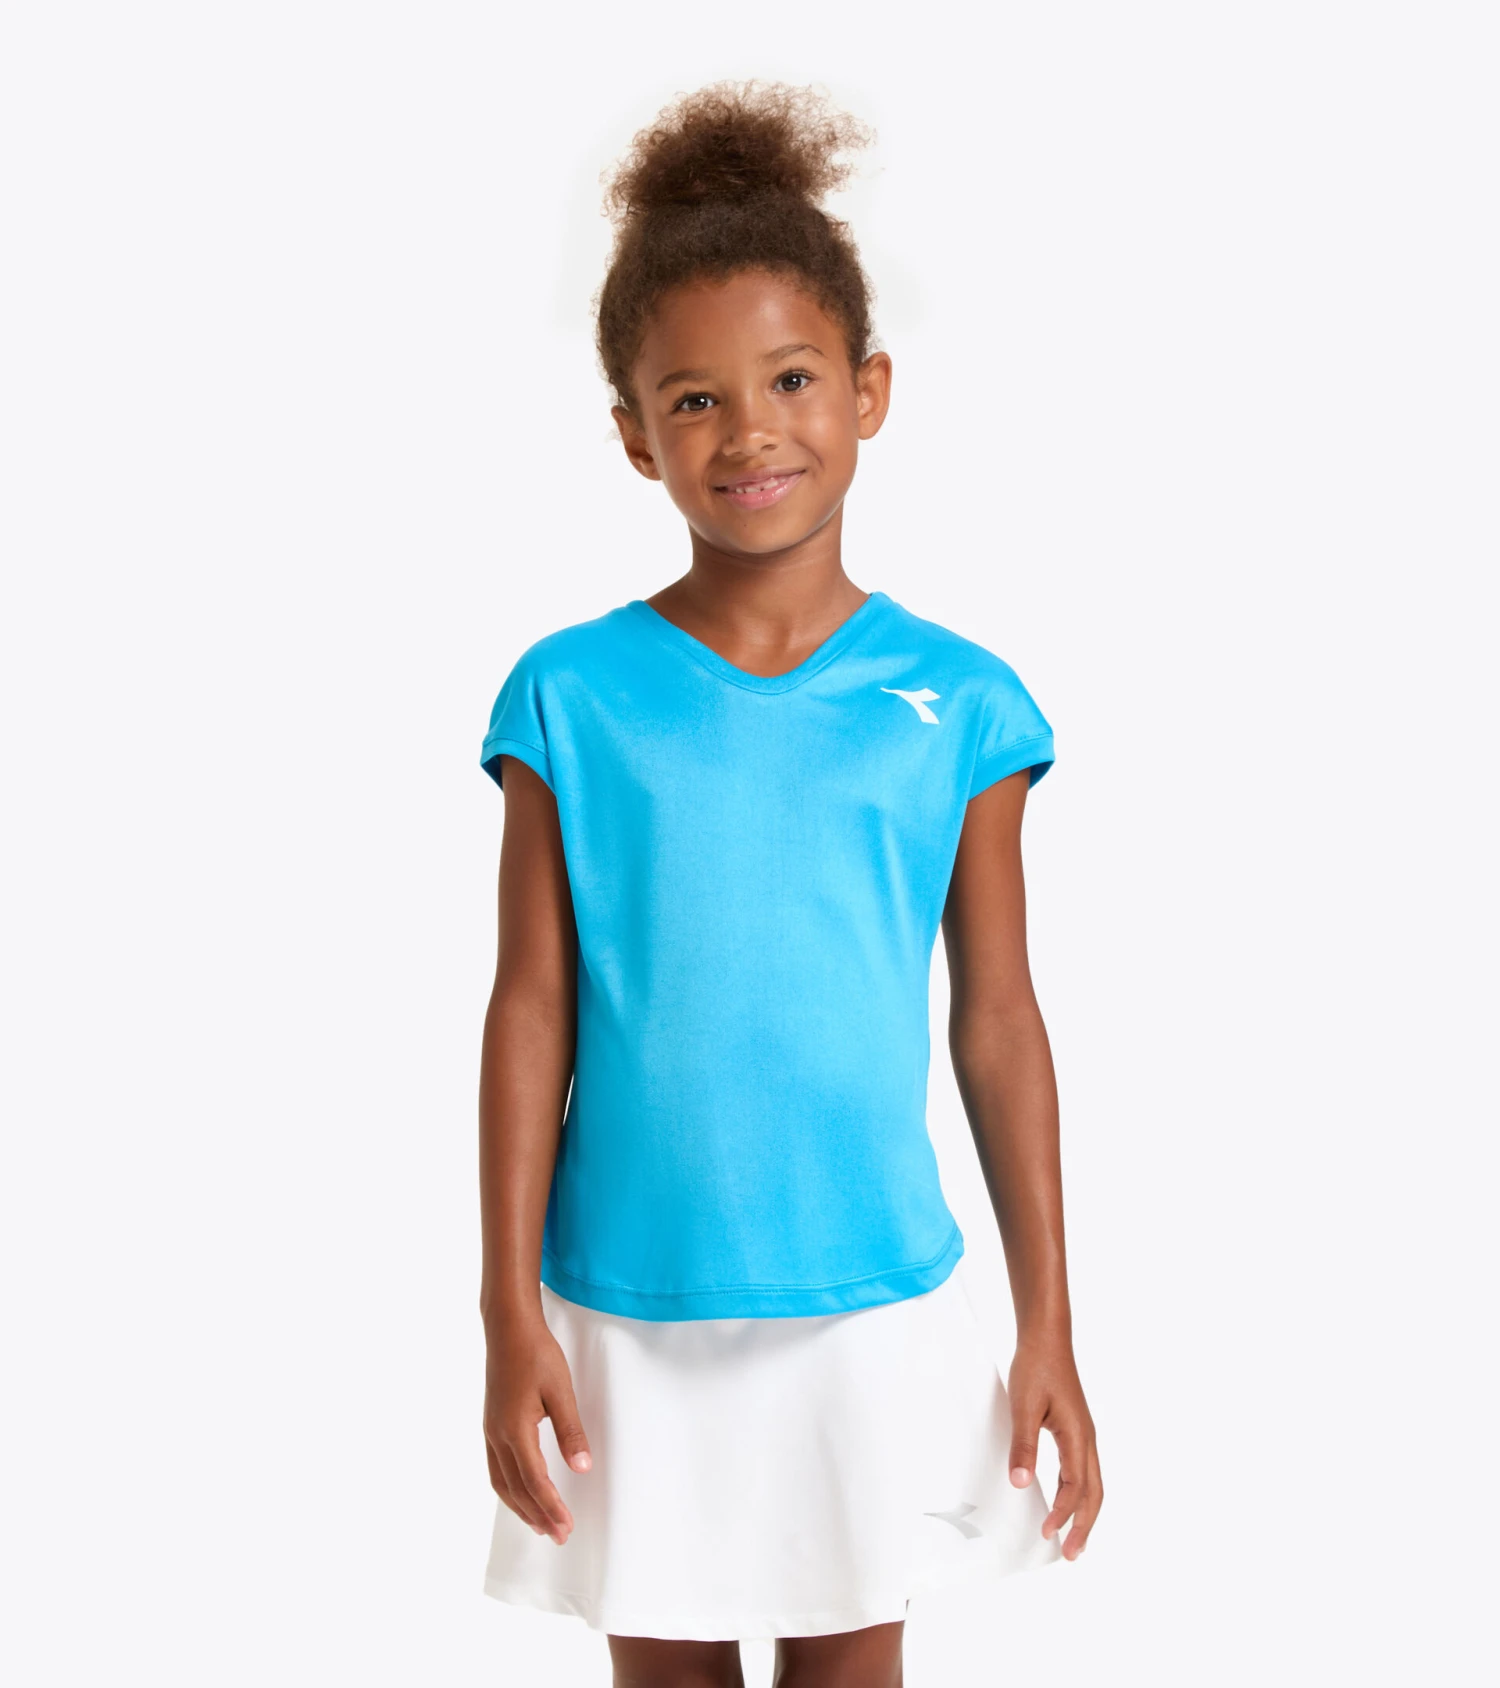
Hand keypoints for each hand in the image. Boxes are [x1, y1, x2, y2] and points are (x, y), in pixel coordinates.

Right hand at [484, 1309, 591, 1544]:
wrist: (508, 1328)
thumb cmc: (537, 1354)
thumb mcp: (561, 1390)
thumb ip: (571, 1431)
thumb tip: (582, 1468)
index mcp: (515, 1429)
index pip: (535, 1481)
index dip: (551, 1507)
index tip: (567, 1527)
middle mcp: (497, 1435)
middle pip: (517, 1489)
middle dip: (538, 1515)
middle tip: (559, 1536)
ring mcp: (491, 1430)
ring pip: (502, 1482)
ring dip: (521, 1507)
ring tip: (540, 1525)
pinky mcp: (491, 1424)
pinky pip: (497, 1468)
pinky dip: (510, 1489)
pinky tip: (521, 1493)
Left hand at [1006, 1337, 1101, 1560]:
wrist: (1046, 1337)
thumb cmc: (1036, 1367)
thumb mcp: (1024, 1407)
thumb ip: (1024, 1446)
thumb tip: (1021, 1483)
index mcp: (1077, 1436)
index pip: (1075, 1487)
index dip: (1063, 1514)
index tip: (1048, 1534)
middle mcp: (1087, 1439)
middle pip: (1094, 1493)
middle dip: (1085, 1526)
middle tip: (1072, 1554)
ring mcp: (1084, 1434)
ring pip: (1093, 1483)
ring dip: (1085, 1512)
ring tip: (1074, 1537)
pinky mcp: (1076, 1428)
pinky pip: (1084, 1469)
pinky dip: (1081, 1492)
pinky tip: (1068, 1498)